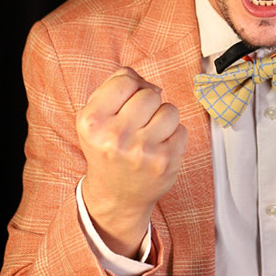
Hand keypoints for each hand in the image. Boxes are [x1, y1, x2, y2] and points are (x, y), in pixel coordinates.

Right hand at [77, 68, 187, 256]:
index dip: (131, 87)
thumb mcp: (95, 115)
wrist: (116, 195)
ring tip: (149, 135)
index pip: (125, 79)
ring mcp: (142, 150)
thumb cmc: (108, 148)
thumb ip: (116, 85)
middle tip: (137, 124)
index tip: (126, 103)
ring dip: (163, 119)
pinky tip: (158, 148)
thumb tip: (149, 83)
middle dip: (148, 104)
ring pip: (170, 110)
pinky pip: (182, 129)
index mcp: (92, 122)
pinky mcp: (165, 161)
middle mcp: (115, 137)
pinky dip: (174, 136)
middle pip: (150, 94)